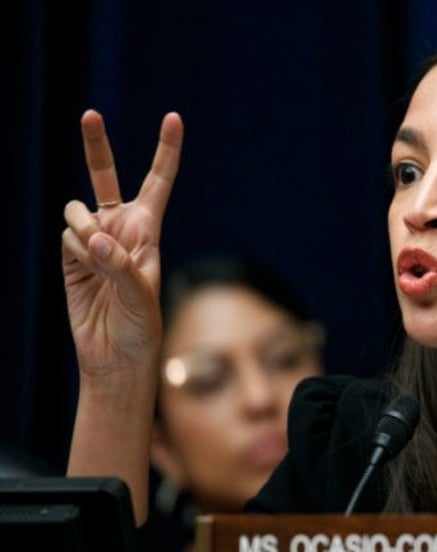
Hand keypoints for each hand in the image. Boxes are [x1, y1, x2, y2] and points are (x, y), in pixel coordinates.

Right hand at [62, 110, 182, 375]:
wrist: (114, 354)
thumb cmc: (142, 326)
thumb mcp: (142, 296)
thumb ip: (120, 265)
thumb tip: (95, 238)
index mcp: (148, 230)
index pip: (158, 182)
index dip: (165, 150)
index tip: (173, 118)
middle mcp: (120, 227)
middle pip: (105, 176)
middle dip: (96, 146)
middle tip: (90, 115)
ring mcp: (92, 239)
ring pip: (77, 212)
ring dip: (84, 231)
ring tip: (97, 260)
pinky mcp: (70, 255)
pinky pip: (66, 237)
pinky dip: (75, 253)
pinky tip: (85, 274)